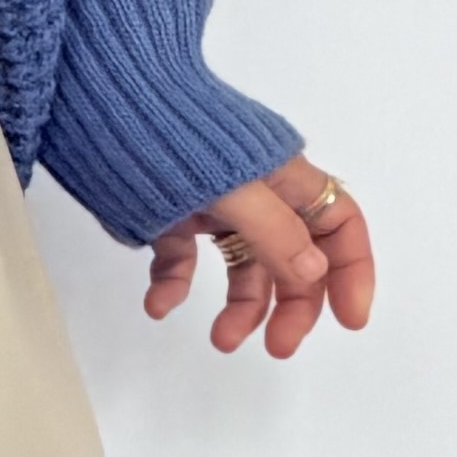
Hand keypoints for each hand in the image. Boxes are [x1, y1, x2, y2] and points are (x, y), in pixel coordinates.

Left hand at [141, 157, 375, 362]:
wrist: (104, 107)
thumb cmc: (178, 141)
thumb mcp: (235, 189)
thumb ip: (275, 233)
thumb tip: (314, 273)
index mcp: (285, 177)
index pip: (339, 223)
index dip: (353, 270)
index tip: (349, 321)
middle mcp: (257, 194)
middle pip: (295, 258)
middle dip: (294, 306)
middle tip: (278, 348)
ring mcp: (213, 206)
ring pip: (242, 267)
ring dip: (240, 308)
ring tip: (221, 341)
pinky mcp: (170, 216)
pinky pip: (182, 261)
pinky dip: (173, 286)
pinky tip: (157, 306)